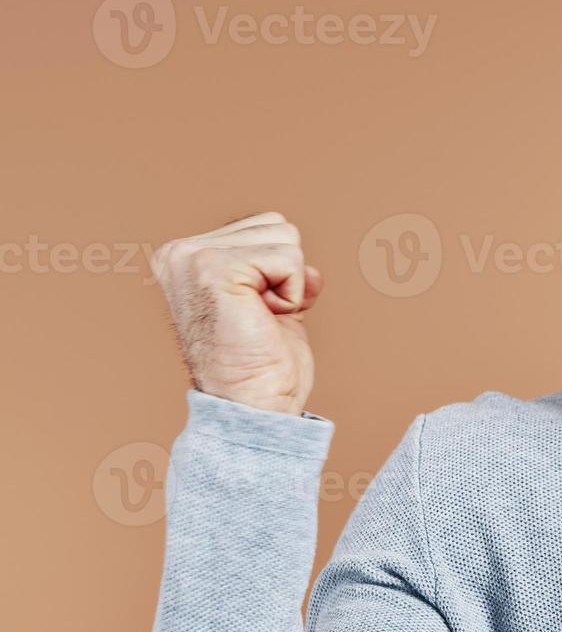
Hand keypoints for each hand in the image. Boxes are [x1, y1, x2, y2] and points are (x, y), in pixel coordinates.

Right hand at [151, 212, 321, 415]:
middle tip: (260, 316)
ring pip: (286, 239)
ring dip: (289, 284)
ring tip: (260, 317)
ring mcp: (194, 258)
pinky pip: (289, 260)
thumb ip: (279, 272)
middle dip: (286, 275)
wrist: (252, 405)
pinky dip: (291, 294)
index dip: (280, 272)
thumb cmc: (262, 364)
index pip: (266, 226)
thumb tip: (309, 269)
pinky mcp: (214, 269)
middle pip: (278, 227)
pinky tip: (264, 319)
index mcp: (187, 255)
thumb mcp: (270, 303)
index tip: (256, 311)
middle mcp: (181, 252)